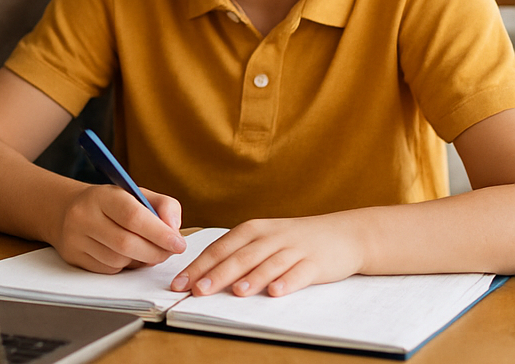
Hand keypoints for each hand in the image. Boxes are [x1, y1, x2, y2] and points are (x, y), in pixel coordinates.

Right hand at [53, 183, 184, 272]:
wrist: (69, 210)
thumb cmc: (112, 204)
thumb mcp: (136, 194)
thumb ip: (164, 205)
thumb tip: (174, 229)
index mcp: (101, 195)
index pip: (132, 216)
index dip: (159, 233)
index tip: (178, 243)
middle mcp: (83, 215)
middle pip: (126, 243)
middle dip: (155, 252)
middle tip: (169, 252)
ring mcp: (75, 238)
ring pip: (118, 259)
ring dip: (140, 260)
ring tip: (146, 250)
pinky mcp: (73, 257)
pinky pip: (108, 269)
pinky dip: (124, 265)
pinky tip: (126, 255)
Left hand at [171, 215, 365, 296]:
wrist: (342, 235)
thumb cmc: (294, 241)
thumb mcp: (263, 239)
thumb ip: (238, 254)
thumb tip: (204, 275)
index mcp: (251, 230)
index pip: (219, 248)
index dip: (198, 265)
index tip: (180, 282)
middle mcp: (269, 237)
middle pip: (239, 257)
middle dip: (216, 274)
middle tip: (198, 290)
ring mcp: (293, 249)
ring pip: (268, 263)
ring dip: (250, 278)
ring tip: (235, 291)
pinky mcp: (315, 262)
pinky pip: (299, 273)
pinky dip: (287, 281)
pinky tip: (276, 292)